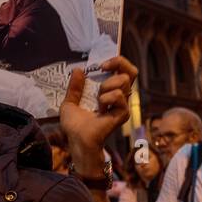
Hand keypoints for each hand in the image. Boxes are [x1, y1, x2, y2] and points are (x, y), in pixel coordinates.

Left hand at [62, 56, 135, 175]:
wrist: (77, 139)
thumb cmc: (75, 125)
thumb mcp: (70, 102)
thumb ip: (74, 87)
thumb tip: (78, 70)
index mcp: (110, 92)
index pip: (124, 71)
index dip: (118, 62)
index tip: (102, 64)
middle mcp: (120, 97)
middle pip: (132, 72)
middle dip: (118, 64)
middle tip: (103, 68)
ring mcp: (123, 105)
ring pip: (124, 81)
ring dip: (106, 86)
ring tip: (98, 99)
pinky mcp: (123, 113)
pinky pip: (119, 96)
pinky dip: (107, 98)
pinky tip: (101, 109)